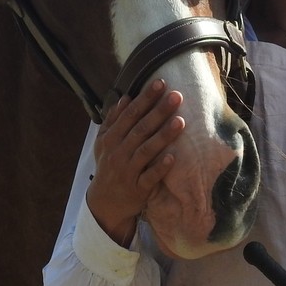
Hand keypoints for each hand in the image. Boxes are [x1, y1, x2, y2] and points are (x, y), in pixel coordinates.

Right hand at [86, 80, 185, 244]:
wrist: (104, 203)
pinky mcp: (137, 188)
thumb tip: (125, 97)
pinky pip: (150, 177)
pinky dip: (160, 167)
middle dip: (158, 111)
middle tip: (177, 96)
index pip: (129, 114)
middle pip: (140, 129)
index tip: (160, 82)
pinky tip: (173, 157)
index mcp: (111, 139)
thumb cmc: (109, 166)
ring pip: (146, 151)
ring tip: (181, 121)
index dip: (145, 98)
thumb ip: (113, 120)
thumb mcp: (104, 143)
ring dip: (163, 136)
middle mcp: (118, 153)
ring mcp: (127, 171)